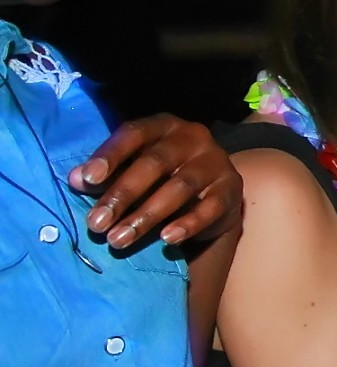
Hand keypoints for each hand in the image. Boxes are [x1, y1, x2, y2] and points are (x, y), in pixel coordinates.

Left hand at [70, 115, 242, 248]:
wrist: (213, 195)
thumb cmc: (163, 177)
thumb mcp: (133, 169)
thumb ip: (106, 174)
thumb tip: (76, 179)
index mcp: (163, 126)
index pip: (134, 133)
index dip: (110, 155)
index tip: (87, 180)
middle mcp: (192, 138)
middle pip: (155, 163)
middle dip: (123, 194)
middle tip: (97, 223)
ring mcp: (216, 162)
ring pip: (179, 187)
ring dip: (146, 215)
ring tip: (119, 239)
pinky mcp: (231, 189)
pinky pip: (210, 207)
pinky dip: (188, 224)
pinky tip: (166, 239)